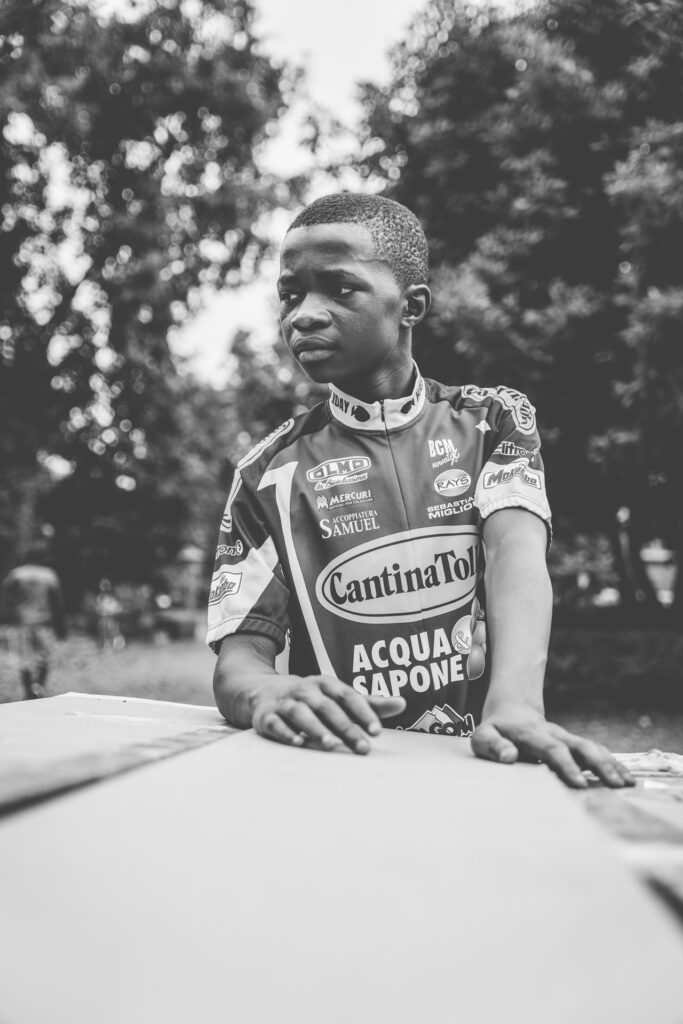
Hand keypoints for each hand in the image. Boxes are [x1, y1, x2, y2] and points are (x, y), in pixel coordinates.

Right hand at [249, 674, 405, 754]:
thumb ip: (369, 703)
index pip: (347, 696)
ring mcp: (285, 702)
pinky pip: (276, 723)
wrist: (265, 692)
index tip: (377, 731)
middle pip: (327, 707)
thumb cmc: (312, 699)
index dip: (363, 712)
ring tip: (333, 745)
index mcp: (325, 684)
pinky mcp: (266, 716)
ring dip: (317, 729)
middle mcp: (305, 690)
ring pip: (301, 714)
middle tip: (363, 748)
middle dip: (346, 728)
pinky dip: (287, 732)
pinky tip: (298, 743)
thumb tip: (403, 704)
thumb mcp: (339, 697)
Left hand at [471, 701, 634, 788]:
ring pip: (593, 748)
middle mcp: (554, 734)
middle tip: (616, 785)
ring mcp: (567, 738)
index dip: (566, 765)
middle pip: (581, 746)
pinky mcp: (575, 744)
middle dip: (599, 765)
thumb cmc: (495, 731)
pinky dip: (613, 764)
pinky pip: (596, 752)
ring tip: (628, 784)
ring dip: (611, 764)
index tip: (579, 783)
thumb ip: (493, 746)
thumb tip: (509, 757)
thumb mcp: (483, 736)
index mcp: (531, 734)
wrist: (512, 711)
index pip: (551, 749)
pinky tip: (627, 780)